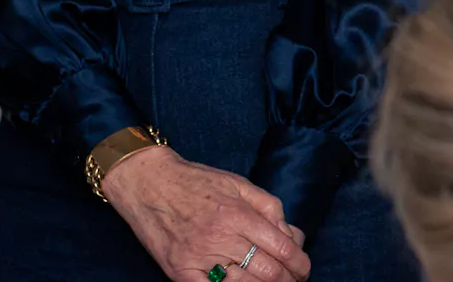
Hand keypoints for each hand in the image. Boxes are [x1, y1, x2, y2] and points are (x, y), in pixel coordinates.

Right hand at [103, 147, 311, 281]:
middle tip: (294, 281)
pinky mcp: (179, 272)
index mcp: (238, 214)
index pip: (281, 247)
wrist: (148, 183)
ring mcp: (198, 258)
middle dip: (287, 280)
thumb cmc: (196, 181)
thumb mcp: (239, 183)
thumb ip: (269, 207)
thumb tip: (291, 234)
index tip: (304, 269)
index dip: (299, 263)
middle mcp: (220, 237)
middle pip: (267, 271)